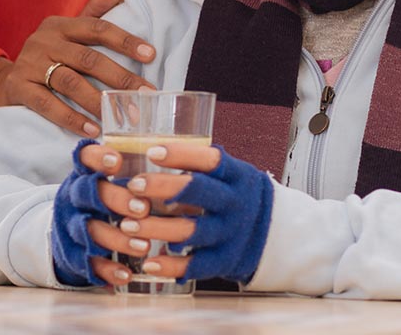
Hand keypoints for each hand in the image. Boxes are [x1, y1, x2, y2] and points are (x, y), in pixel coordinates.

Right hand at [0, 0, 156, 136]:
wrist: (6, 82)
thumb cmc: (48, 57)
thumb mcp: (68, 33)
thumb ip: (94, 13)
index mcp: (60, 25)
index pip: (97, 28)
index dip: (125, 40)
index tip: (151, 55)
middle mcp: (44, 40)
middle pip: (88, 58)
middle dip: (120, 78)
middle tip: (145, 96)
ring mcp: (29, 64)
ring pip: (70, 82)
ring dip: (99, 102)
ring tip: (122, 117)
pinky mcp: (19, 87)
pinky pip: (47, 104)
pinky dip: (71, 117)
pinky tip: (92, 129)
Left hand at [77, 141, 272, 286]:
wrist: (275, 234)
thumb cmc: (236, 194)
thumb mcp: (230, 173)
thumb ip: (198, 160)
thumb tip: (147, 133)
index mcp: (236, 175)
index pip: (211, 160)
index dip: (181, 155)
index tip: (152, 152)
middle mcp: (235, 203)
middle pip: (199, 192)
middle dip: (162, 187)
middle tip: (133, 185)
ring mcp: (231, 233)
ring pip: (191, 231)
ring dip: (156, 228)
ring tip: (126, 225)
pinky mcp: (225, 261)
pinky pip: (196, 266)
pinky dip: (171, 267)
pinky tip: (147, 262)